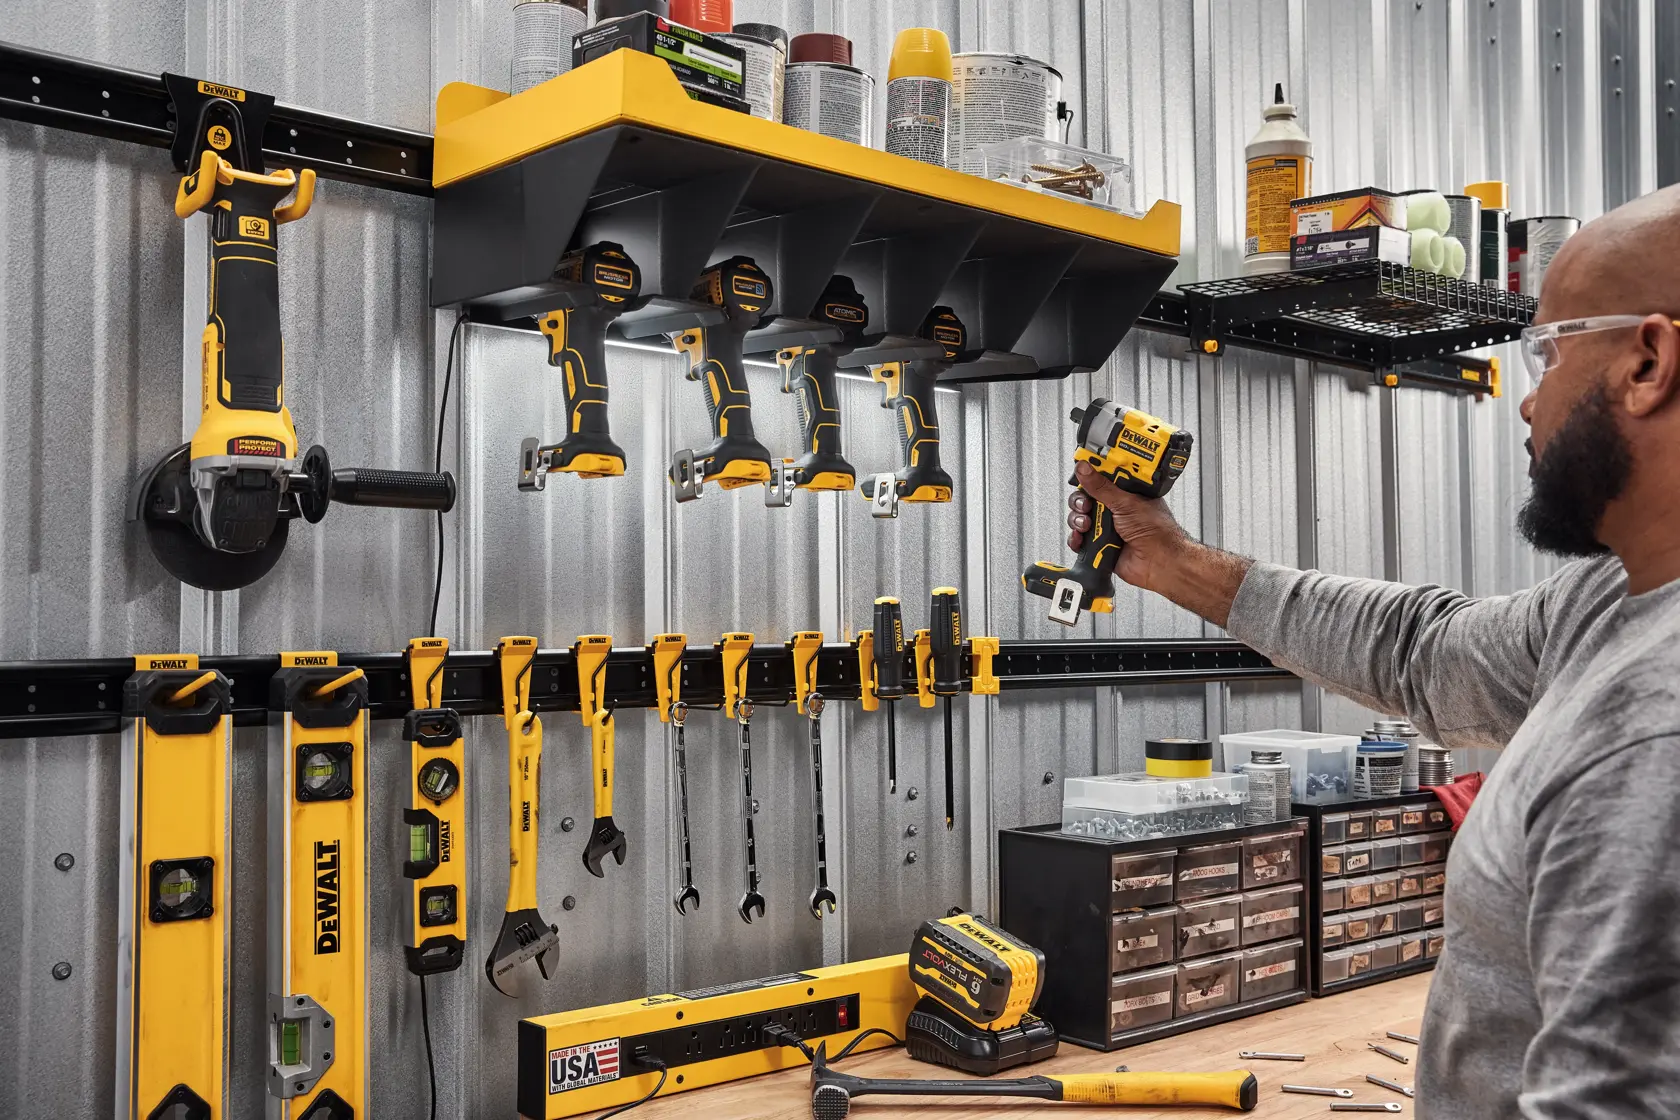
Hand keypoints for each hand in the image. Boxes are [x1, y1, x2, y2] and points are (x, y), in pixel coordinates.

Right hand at [1066, 462, 1191, 592]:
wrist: (1159, 561)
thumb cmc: (1156, 531)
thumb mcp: (1125, 502)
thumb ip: (1101, 487)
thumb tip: (1085, 468)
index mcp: (1125, 494)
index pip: (1100, 480)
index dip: (1089, 477)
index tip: (1081, 474)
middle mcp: (1115, 510)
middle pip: (1085, 499)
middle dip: (1080, 502)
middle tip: (1085, 505)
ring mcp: (1107, 528)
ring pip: (1080, 519)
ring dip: (1077, 520)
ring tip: (1086, 525)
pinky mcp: (1100, 545)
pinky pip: (1080, 540)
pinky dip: (1076, 539)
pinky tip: (1081, 538)